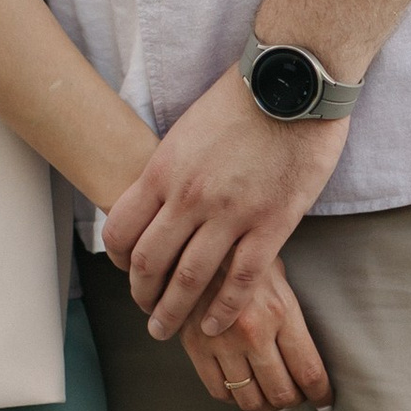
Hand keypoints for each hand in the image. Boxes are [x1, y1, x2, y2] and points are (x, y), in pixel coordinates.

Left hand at [102, 68, 349, 341]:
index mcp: (164, 170)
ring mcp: (230, 214)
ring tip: (167, 329)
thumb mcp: (188, 129)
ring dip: (173, 312)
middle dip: (141, 294)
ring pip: (189, 280)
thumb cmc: (243, 97)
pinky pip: (240, 280)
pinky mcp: (271, 224)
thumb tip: (160, 195)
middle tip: (145, 310)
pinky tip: (215, 324)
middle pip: (149, 263)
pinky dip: (223, 309)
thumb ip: (172, 167)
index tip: (126, 271)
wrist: (292, 81)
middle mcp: (189, 197)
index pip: (121, 230)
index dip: (118, 260)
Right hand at [178, 256, 332, 410]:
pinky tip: (241, 388)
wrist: (194, 241)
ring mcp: (221, 343)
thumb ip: (291, 318)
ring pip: (250, 399)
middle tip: (297, 399)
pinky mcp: (194, 347)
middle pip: (282, 393)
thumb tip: (307, 357)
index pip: (309, 371)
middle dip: (294, 402)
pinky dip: (233, 397)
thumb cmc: (243, 254)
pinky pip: (218, 391)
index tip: (325, 402)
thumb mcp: (278, 277)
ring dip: (265, 405)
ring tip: (270, 397)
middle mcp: (253, 332)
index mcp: (280, 312)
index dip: (321, 394)